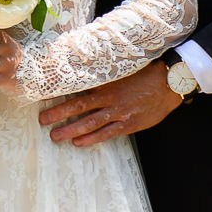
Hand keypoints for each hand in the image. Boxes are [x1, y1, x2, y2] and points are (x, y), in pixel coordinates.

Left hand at [40, 57, 183, 146]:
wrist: (169, 82)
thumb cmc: (146, 72)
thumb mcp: (122, 68)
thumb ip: (104, 73)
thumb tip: (84, 70)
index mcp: (106, 82)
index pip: (78, 88)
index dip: (61, 94)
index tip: (43, 97)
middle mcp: (109, 97)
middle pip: (79, 107)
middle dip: (59, 114)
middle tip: (42, 121)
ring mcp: (119, 112)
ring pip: (90, 123)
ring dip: (71, 130)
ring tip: (55, 136)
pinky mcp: (129, 123)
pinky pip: (107, 133)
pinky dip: (92, 139)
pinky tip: (79, 143)